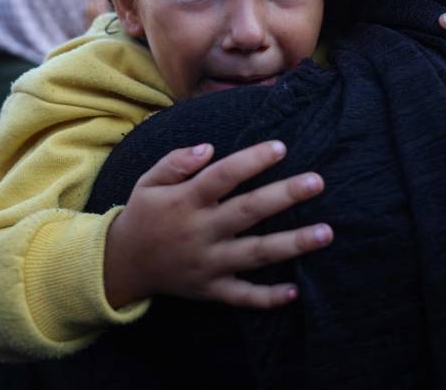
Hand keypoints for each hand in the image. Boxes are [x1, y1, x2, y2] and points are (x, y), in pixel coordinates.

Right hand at [103, 141, 331, 308]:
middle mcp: (199, 232)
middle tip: (317, 181)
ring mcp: (207, 264)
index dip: (251, 161)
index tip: (281, 147)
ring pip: (255, 254)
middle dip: (284, 196)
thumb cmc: (144, 215)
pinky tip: (295, 291)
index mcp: (185, 201)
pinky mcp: (210, 290)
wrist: (120, 266)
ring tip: (325, 233)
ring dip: (292, 244)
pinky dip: (267, 297)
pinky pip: (242, 296)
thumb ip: (176, 162)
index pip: (222, 176)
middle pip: (247, 212)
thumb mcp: (148, 181)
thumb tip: (209, 148)